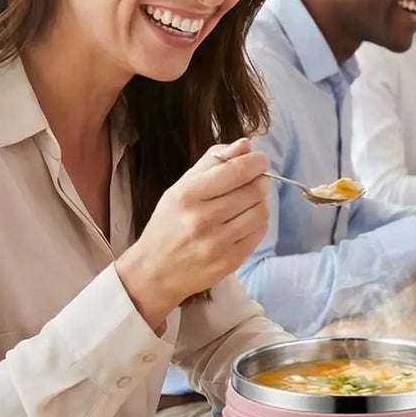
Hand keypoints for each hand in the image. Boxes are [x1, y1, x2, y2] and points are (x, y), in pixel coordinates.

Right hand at [116, 139, 271, 328]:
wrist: (154, 272)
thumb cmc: (168, 224)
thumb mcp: (180, 187)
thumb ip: (212, 162)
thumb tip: (245, 144)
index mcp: (188, 195)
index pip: (237, 171)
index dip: (256, 162)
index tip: (260, 160)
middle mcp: (202, 219)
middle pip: (253, 190)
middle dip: (260, 180)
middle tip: (256, 180)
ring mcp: (218, 243)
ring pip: (261, 211)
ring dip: (261, 201)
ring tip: (249, 200)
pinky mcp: (230, 261)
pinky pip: (259, 232)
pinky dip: (258, 221)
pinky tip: (246, 220)